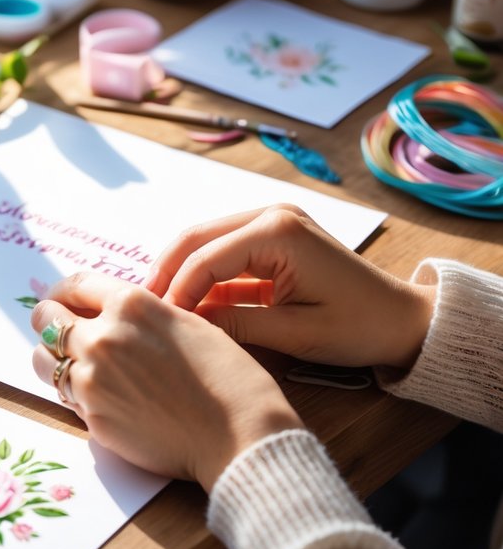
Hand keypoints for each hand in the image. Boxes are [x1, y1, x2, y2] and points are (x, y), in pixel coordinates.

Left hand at [31, 273, 302, 491]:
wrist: (237, 434)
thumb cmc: (225, 376)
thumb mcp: (185, 322)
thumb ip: (138, 314)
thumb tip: (107, 313)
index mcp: (129, 304)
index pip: (74, 285)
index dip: (64, 292)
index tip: (61, 299)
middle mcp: (102, 336)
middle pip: (45, 317)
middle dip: (50, 321)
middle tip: (61, 330)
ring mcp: (92, 378)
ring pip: (43, 360)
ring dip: (54, 359)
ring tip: (75, 366)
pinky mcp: (91, 416)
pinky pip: (66, 396)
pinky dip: (76, 394)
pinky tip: (103, 397)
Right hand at [145, 205, 434, 369]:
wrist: (406, 320)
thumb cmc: (360, 327)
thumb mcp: (294, 333)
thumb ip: (234, 324)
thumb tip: (186, 324)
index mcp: (277, 231)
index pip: (205, 256)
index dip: (176, 289)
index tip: (157, 322)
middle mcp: (270, 215)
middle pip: (196, 237)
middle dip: (165, 271)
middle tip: (141, 307)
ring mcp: (271, 222)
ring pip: (204, 241)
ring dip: (179, 271)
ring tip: (158, 306)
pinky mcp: (272, 237)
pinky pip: (224, 251)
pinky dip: (202, 274)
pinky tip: (186, 301)